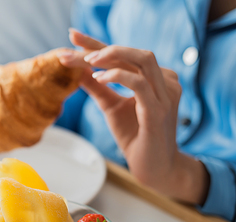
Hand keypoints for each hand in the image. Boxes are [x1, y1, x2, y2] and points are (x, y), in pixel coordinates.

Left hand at [58, 29, 207, 204]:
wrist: (153, 168)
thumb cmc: (135, 137)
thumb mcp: (110, 107)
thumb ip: (97, 88)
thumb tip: (76, 70)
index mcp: (154, 78)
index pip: (124, 55)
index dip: (98, 43)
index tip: (72, 36)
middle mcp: (164, 81)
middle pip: (133, 52)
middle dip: (101, 46)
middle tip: (72, 45)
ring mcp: (165, 94)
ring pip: (141, 60)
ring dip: (112, 56)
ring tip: (87, 60)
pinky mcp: (158, 110)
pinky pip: (139, 84)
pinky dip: (118, 76)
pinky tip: (99, 77)